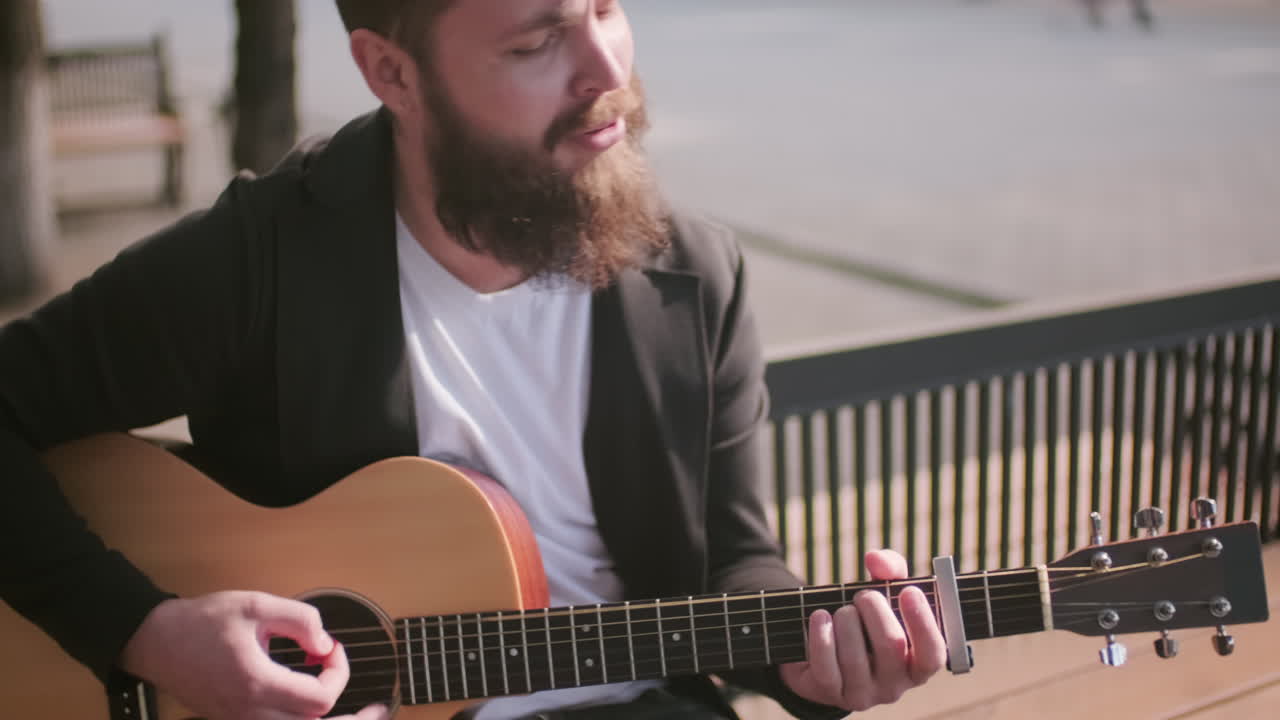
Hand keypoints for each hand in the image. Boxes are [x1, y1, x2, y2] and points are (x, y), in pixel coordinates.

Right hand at [119, 591, 388, 719]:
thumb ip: (300, 619)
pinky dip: (305, 719)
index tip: (330, 648)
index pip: (319, 699)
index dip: (338, 673)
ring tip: (361, 714)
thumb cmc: (203, 622)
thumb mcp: (256, 604)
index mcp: (257, 685)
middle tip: (380, 710)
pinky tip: (317, 705)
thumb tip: (324, 644)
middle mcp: (250, 713)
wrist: (157, 642)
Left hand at [779, 550, 945, 711]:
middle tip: (863, 596)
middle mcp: (895, 686)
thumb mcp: (884, 593)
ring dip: (845, 620)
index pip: (932, 654)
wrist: (822, 652)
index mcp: (918, 665)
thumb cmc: (866, 619)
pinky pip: (826, 666)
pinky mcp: (832, 693)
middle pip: (891, 646)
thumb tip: (875, 559)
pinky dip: (821, 635)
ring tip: (842, 611)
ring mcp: (863, 694)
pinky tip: (820, 617)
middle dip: (874, 609)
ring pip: (855, 656)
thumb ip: (889, 569)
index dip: (922, 623)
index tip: (908, 591)